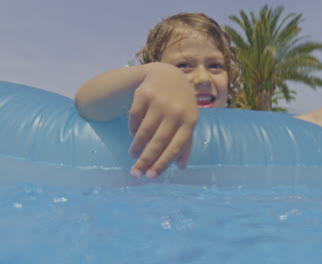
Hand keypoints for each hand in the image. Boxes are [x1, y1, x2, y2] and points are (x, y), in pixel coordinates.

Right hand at [128, 63, 198, 177]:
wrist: (169, 75)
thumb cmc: (181, 104)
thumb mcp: (189, 120)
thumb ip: (186, 143)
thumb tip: (181, 167)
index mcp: (189, 121)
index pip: (176, 147)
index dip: (163, 163)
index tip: (151, 176)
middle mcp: (175, 112)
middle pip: (158, 142)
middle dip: (145, 161)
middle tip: (136, 173)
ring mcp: (160, 102)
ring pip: (144, 132)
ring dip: (136, 147)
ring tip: (133, 154)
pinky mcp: (144, 94)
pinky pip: (134, 118)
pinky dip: (132, 129)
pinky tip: (133, 135)